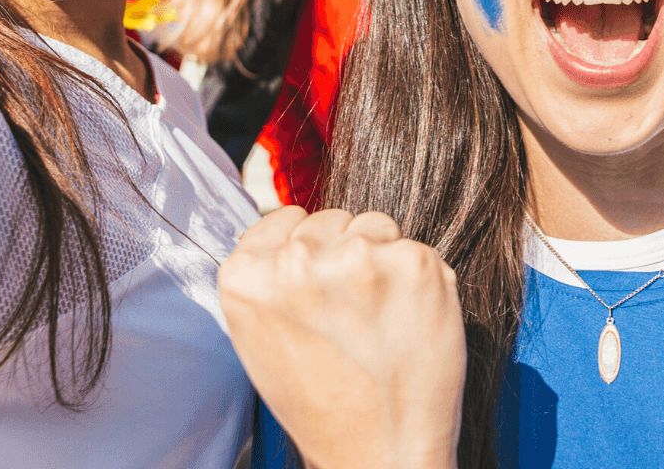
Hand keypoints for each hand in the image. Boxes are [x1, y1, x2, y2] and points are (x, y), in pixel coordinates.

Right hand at [219, 207, 464, 468]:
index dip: (305, 250)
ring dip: (381, 259)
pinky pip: (415, 247)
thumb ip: (270, 278)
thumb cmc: (323, 405)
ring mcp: (359, 257)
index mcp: (246, 277)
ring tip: (378, 320)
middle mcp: (297, 260)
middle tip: (351, 317)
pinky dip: (417, 279)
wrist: (381, 453)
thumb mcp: (264, 339)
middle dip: (342, 255)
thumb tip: (289, 228)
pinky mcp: (414, 263)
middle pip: (330, 219)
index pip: (282, 219)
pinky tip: (407, 320)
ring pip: (374, 225)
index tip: (316, 286)